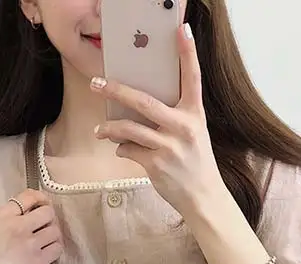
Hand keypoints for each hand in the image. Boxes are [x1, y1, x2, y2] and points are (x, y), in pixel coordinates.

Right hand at [0, 189, 62, 263]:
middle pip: (48, 212)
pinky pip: (57, 248)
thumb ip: (7, 221)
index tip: (43, 205)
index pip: (28, 196)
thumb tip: (27, 216)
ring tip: (46, 243)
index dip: (40, 199)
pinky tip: (48, 254)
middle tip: (46, 228)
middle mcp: (17, 226)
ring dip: (53, 236)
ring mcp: (29, 243)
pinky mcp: (37, 261)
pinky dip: (55, 250)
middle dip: (50, 219)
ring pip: (55, 230)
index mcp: (2, 216)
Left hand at [90, 23, 224, 215]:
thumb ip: (174, 117)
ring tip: (100, 130)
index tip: (181, 29)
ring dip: (110, 128)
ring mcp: (169, 147)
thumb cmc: (195, 163)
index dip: (188, 53)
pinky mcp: (156, 165)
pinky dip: (122, 149)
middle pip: (143, 101)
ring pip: (129, 129)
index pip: (193, 78)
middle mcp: (183, 127)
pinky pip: (129, 150)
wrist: (203, 198)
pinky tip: (122, 150)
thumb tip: (138, 105)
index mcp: (195, 115)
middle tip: (97, 83)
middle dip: (116, 90)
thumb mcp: (194, 134)